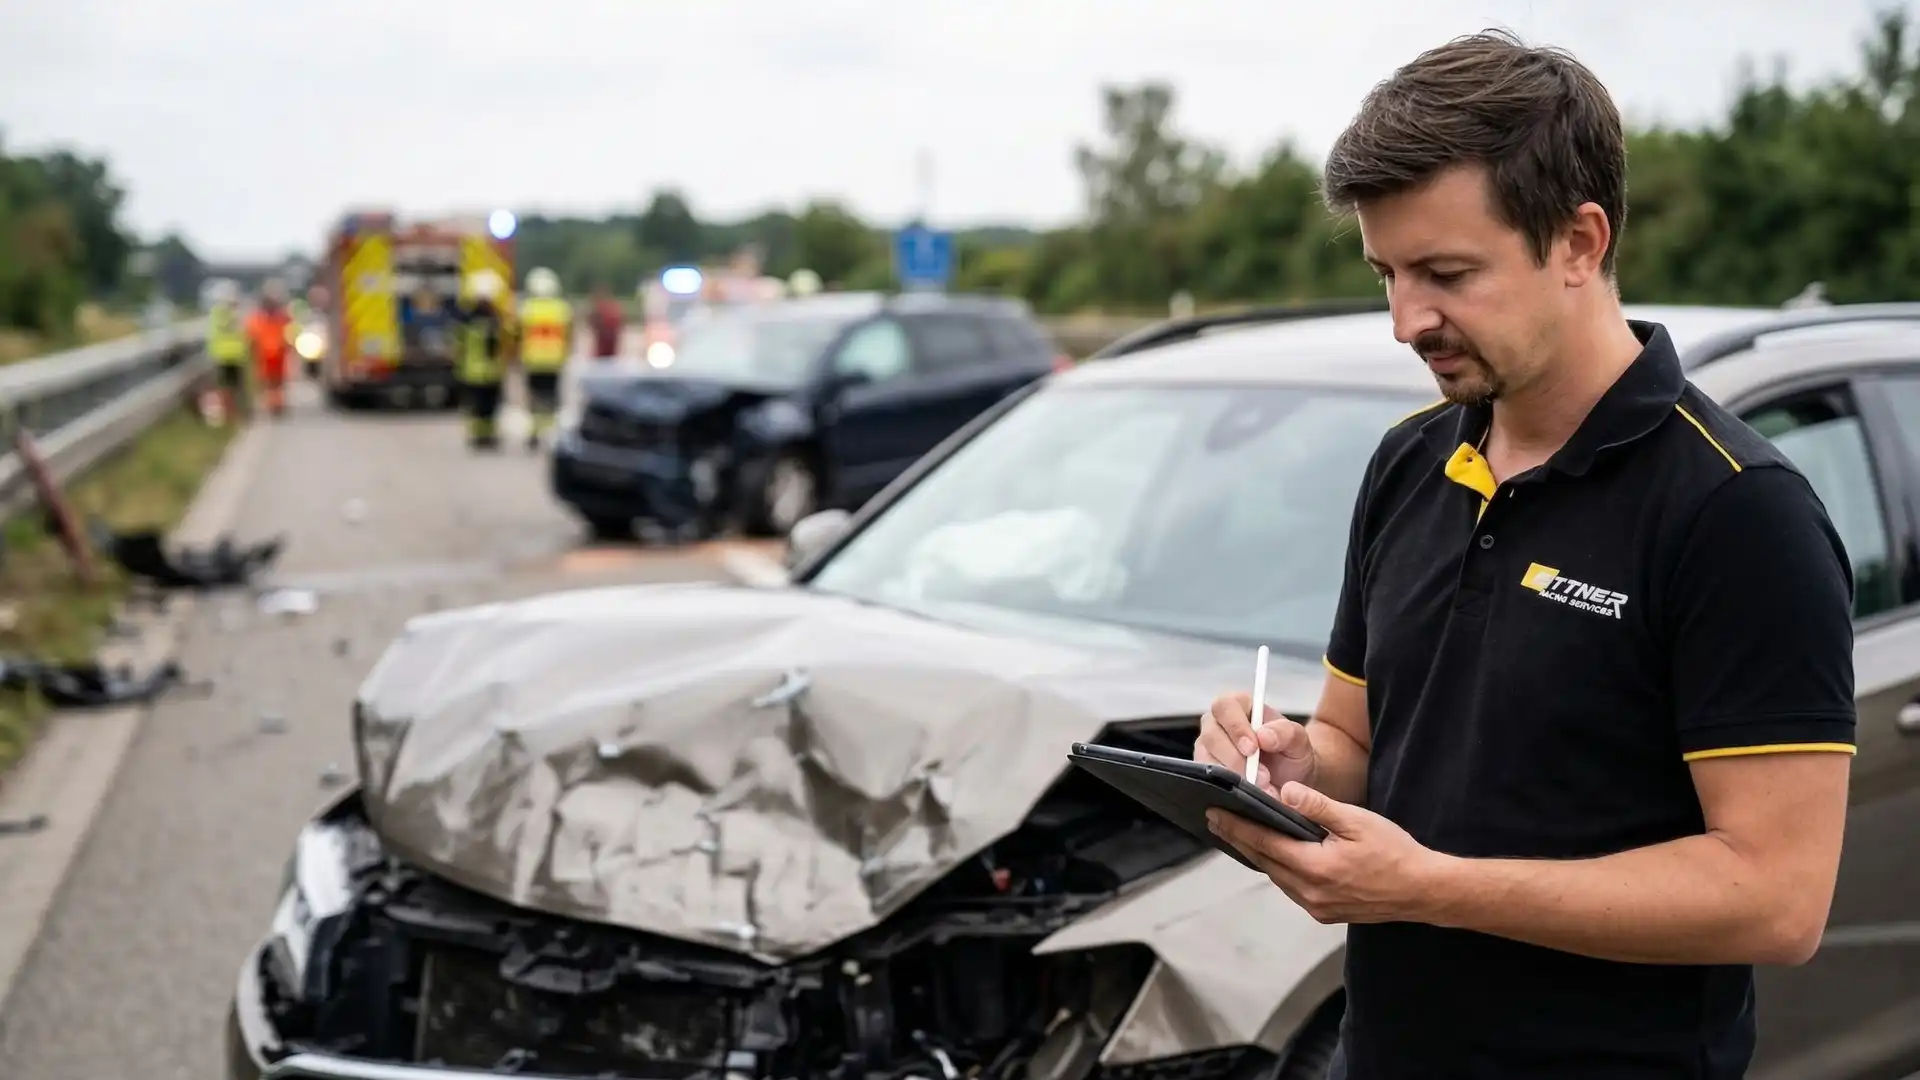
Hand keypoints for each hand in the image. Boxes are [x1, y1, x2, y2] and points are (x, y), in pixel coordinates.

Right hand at [1194, 691, 1313, 797]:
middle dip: (1236, 759)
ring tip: (1261, 789)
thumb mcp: (1298, 741)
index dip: (1236, 727)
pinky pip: (1207, 780)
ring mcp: (1208, 749)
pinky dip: (1228, 789)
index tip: (1253, 748)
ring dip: (1234, 777)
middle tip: (1262, 777)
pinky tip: (1248, 795)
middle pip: (1212, 736)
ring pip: (1207, 760)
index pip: (1225, 706)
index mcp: (1238, 706)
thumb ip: (1286, 732)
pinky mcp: (1205, 771)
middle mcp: (1217, 724)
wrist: (1291, 781)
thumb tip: (1263, 735)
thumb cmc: (1291, 754)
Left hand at [1207, 781, 1450, 925]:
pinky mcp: (1325, 913)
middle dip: (1239, 839)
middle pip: (1263, 861)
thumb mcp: (1357, 821)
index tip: (1214, 813)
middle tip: (1216, 820)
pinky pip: (1291, 888)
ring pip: (1276, 876)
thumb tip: (1283, 792)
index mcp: (1315, 868)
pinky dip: (1278, 869)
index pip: (1263, 842)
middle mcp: (1310, 892)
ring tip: (1239, 834)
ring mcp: (1317, 906)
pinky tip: (1275, 855)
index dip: (1236, 826)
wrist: (1423, 891)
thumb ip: (1318, 807)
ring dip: (1258, 855)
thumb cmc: (1395, 853)